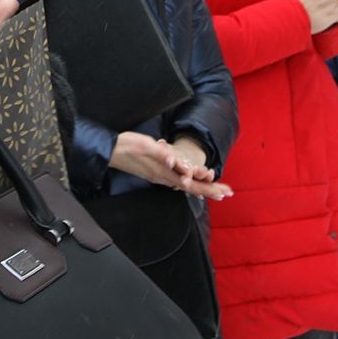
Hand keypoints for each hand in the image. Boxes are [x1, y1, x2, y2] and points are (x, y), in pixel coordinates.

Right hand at [108, 132, 232, 199]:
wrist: (110, 150)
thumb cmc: (128, 146)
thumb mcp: (146, 145)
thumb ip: (161, 155)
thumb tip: (176, 163)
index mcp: (165, 171)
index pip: (191, 183)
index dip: (208, 188)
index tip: (223, 191)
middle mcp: (164, 177)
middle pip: (191, 187)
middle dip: (210, 190)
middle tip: (227, 193)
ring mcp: (159, 176)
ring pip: (185, 185)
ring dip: (201, 188)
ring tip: (215, 190)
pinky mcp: (155, 173)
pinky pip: (176, 182)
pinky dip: (187, 184)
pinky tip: (189, 184)